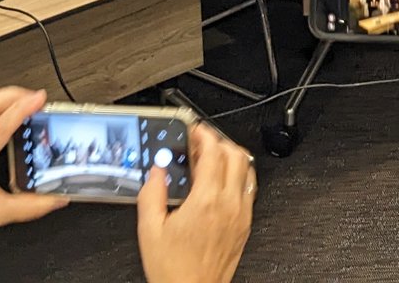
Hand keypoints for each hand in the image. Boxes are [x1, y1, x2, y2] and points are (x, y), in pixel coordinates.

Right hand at [136, 124, 253, 282]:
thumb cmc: (174, 269)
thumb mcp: (150, 230)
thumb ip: (152, 194)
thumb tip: (157, 171)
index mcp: (206, 201)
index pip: (214, 153)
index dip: (204, 135)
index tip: (195, 130)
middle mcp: (229, 204)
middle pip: (236, 155)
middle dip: (219, 142)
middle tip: (201, 142)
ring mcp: (241, 214)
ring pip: (247, 170)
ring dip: (231, 157)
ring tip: (212, 158)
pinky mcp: (246, 225)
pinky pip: (249, 189)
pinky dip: (238, 176)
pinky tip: (222, 182)